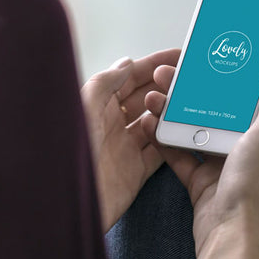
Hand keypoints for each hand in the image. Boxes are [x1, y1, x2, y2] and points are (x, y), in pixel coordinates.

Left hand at [81, 49, 180, 231]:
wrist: (65, 203)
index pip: (130, 78)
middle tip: (193, 78)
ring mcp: (124, 147)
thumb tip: (126, 63)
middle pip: (145, 98)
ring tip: (193, 101)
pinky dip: (173, 142)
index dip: (154, 65)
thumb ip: (106, 82)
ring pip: (156, 123)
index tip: (179, 56)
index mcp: (97, 104)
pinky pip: (160, 152)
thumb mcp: (84, 106)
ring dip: (172, 112)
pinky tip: (186, 131)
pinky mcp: (135, 172)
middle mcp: (111, 124)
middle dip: (167, 86)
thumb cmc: (67, 153)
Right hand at [142, 65, 258, 258]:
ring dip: (172, 112)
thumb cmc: (252, 188)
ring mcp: (220, 165)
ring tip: (153, 97)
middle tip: (166, 75)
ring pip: (192, 129)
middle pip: (212, 111)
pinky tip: (150, 124)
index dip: (223, 79)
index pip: (242, 98)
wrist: (229, 235)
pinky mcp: (199, 181)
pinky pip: (179, 154)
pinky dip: (164, 139)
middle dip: (189, 92)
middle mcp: (242, 149)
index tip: (203, 61)